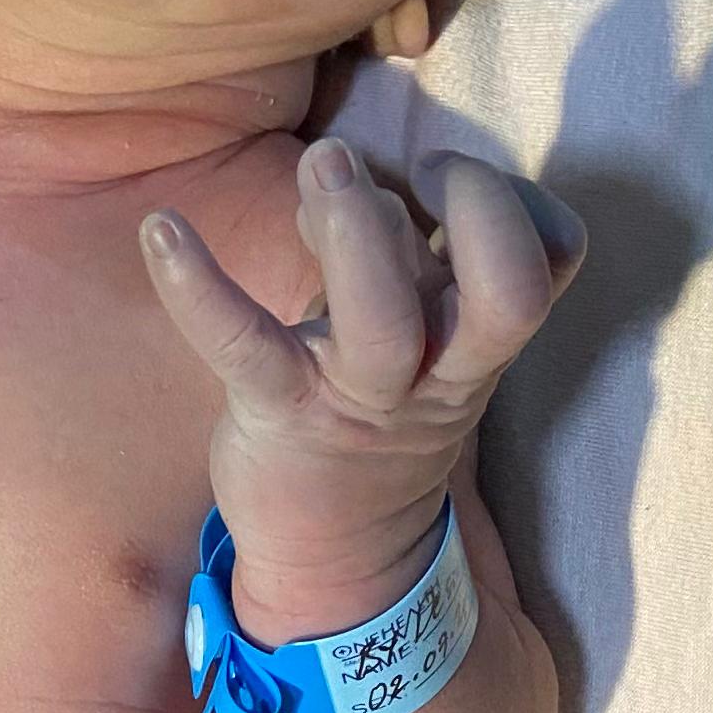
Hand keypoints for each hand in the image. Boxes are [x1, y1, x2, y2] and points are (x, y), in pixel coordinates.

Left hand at [141, 140, 586, 634]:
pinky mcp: (281, 413)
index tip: (438, 174)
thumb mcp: (408, 330)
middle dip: (472, 201)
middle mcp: (438, 371)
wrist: (333, 552)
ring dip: (354, 225)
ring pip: (385, 320)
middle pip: (504, 293)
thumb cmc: (372, 412)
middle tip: (404, 159)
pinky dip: (196, 284)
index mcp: (475, 341)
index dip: (516, 202)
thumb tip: (340, 174)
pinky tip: (161, 229)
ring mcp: (362, 398)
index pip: (551, 262)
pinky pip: (244, 346)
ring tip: (321, 162)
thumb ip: (389, 248)